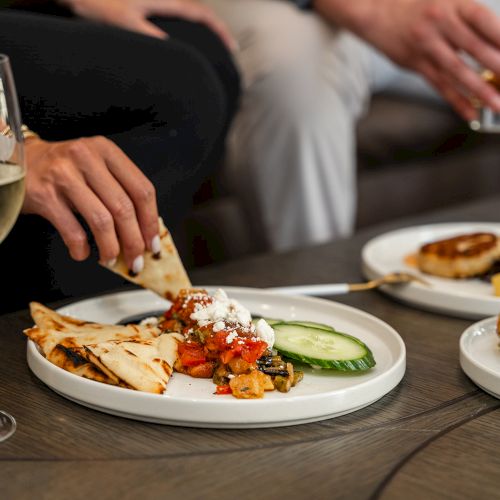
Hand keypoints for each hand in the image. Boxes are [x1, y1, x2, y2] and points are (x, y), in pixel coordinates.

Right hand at [22, 136, 159, 273]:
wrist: (20, 160)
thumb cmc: (64, 169)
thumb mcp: (95, 167)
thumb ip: (119, 190)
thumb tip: (143, 232)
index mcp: (107, 151)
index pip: (142, 189)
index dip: (151, 221)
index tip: (153, 243)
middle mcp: (87, 158)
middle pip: (124, 208)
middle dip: (134, 241)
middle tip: (136, 260)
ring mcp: (64, 175)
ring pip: (102, 220)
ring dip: (110, 247)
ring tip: (110, 259)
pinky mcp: (44, 195)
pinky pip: (72, 230)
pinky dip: (81, 247)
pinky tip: (83, 253)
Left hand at [61, 0, 236, 50]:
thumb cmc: (100, 4)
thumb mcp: (127, 23)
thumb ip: (150, 35)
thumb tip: (173, 53)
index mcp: (165, 1)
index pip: (202, 15)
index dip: (220, 31)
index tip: (231, 48)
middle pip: (199, 14)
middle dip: (217, 32)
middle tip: (228, 51)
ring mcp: (157, 2)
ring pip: (189, 15)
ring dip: (204, 31)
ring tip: (213, 49)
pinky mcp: (148, 7)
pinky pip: (176, 18)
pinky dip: (188, 30)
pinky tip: (185, 44)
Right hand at [315, 0, 499, 120]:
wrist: (374, 12)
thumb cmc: (414, 6)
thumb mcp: (444, 0)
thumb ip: (468, 20)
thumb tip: (496, 46)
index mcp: (452, 3)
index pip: (486, 21)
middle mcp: (440, 24)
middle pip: (476, 49)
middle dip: (499, 68)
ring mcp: (426, 46)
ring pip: (458, 72)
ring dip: (481, 91)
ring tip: (498, 104)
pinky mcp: (415, 64)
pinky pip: (439, 85)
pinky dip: (456, 100)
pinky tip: (470, 112)